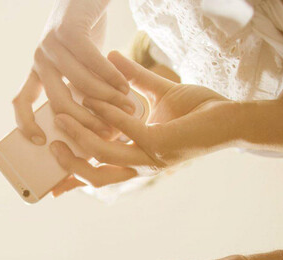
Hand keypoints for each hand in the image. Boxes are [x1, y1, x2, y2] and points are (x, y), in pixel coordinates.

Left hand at [14, 0, 131, 144]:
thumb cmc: (86, 32)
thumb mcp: (79, 65)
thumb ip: (82, 89)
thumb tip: (101, 126)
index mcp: (38, 70)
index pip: (20, 101)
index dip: (25, 124)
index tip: (40, 142)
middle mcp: (40, 58)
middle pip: (57, 102)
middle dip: (84, 122)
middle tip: (107, 133)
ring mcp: (51, 43)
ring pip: (78, 83)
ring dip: (105, 99)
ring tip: (126, 108)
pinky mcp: (69, 30)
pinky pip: (90, 62)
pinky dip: (109, 77)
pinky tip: (124, 87)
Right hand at [50, 50, 229, 192]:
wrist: (233, 116)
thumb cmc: (201, 110)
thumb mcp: (159, 93)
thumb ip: (134, 80)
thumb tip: (111, 56)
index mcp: (138, 158)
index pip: (100, 172)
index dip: (74, 178)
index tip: (51, 180)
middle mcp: (142, 165)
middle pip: (96, 177)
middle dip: (69, 164)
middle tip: (48, 143)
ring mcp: (152, 159)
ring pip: (104, 157)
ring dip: (80, 138)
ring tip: (61, 119)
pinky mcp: (162, 146)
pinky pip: (127, 133)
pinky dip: (109, 118)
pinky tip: (97, 102)